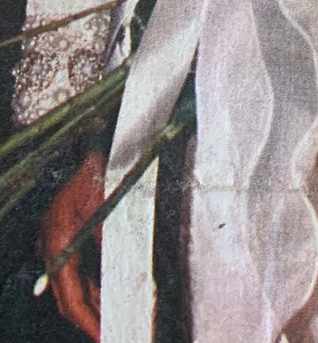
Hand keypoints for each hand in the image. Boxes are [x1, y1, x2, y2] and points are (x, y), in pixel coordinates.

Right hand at [39, 148, 104, 341]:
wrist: (87, 141)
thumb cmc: (98, 168)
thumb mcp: (107, 206)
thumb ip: (109, 242)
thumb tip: (119, 273)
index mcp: (58, 242)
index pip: (69, 297)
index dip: (87, 321)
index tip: (103, 336)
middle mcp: (51, 245)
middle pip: (66, 295)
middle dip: (87, 317)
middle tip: (107, 333)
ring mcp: (54, 239)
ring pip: (70, 283)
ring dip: (89, 301)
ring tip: (109, 317)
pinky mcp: (63, 232)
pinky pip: (74, 267)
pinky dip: (89, 282)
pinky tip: (104, 290)